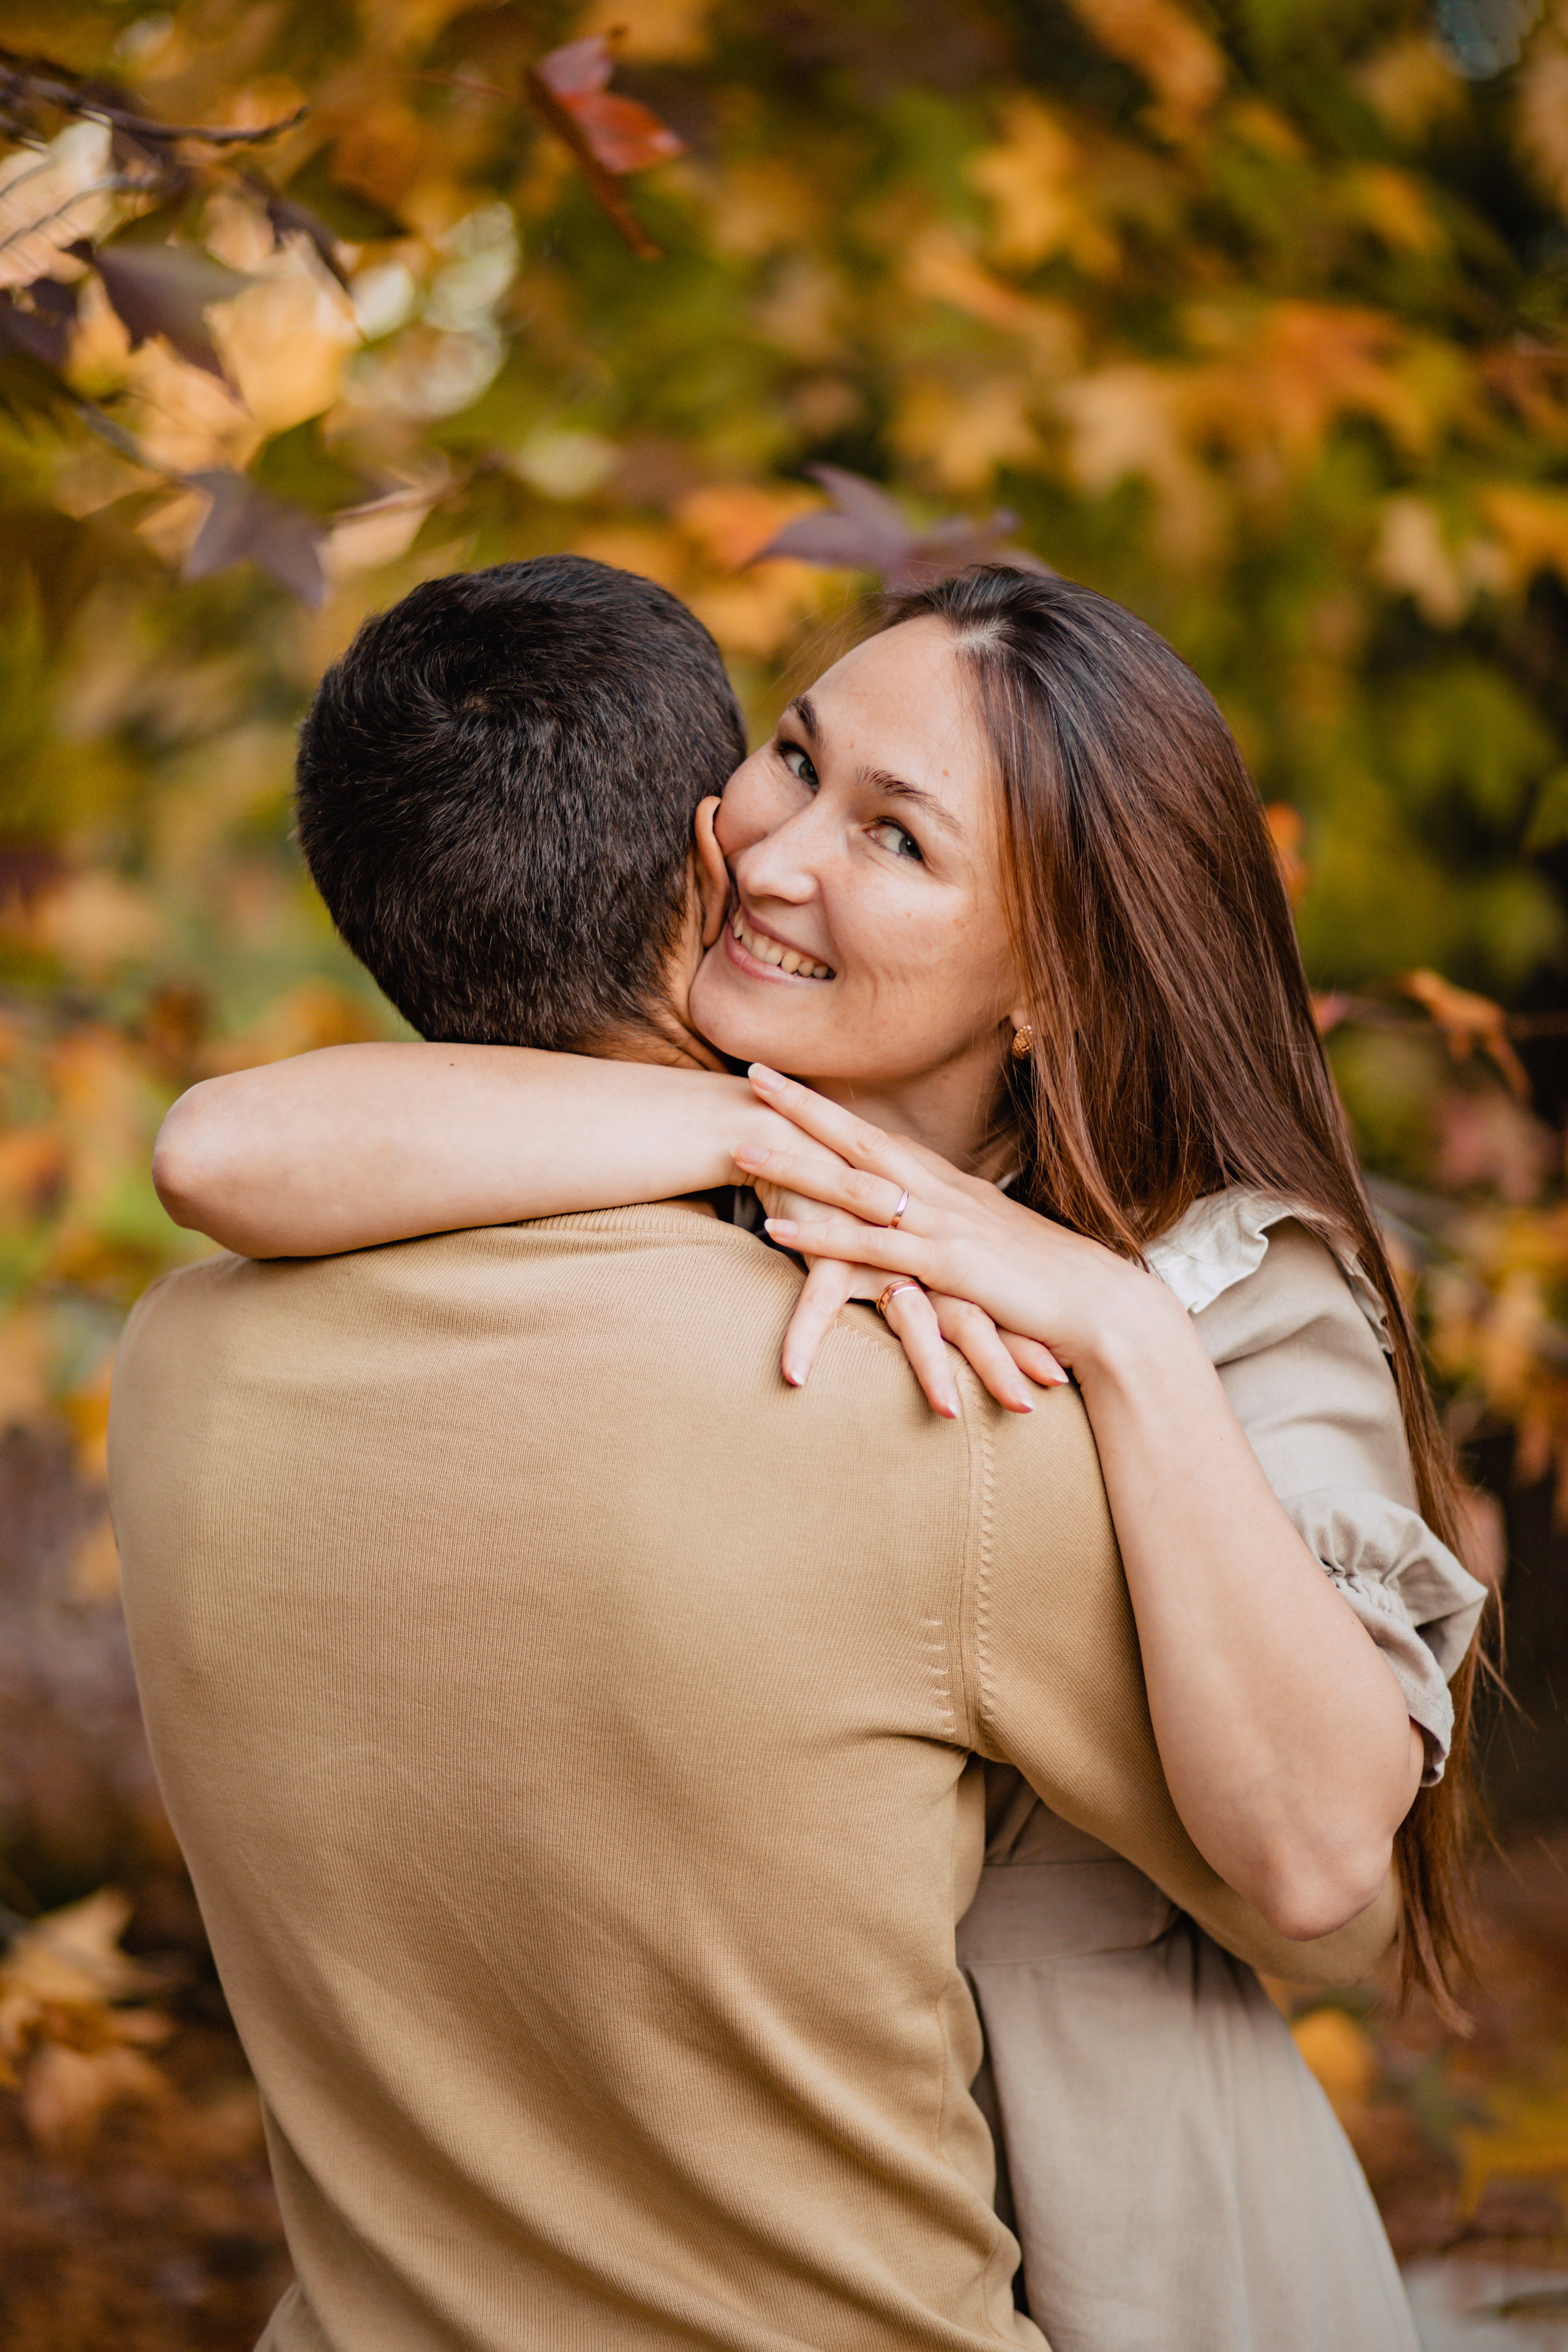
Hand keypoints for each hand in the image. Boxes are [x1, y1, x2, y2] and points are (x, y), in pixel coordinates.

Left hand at [734, 1065, 1174, 1386]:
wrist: (1105, 1307)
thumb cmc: (1052, 1285)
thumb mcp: (993, 1250)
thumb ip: (953, 1236)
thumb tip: (925, 1232)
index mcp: (951, 1188)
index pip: (880, 1135)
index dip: (833, 1108)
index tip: (790, 1083)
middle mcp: (943, 1195)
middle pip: (861, 1138)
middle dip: (803, 1108)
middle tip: (751, 1075)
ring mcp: (943, 1226)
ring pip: (855, 1186)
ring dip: (796, 1166)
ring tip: (740, 1149)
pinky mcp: (947, 1266)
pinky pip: (871, 1248)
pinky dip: (821, 1238)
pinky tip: (777, 1230)